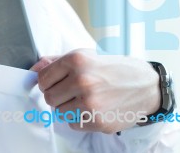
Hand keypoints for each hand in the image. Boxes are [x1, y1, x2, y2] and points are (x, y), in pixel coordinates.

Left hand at [31, 49, 159, 133]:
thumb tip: (33, 69)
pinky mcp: (97, 121)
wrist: (146, 86)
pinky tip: (93, 108)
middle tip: (71, 91)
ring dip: (68, 108)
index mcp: (77, 60)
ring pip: (58, 112)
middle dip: (57, 95)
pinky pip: (72, 124)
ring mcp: (90, 102)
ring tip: (85, 99)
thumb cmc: (114, 69)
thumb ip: (56, 61)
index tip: (55, 82)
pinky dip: (79, 119)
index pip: (42, 78)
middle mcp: (82, 80)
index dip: (47, 82)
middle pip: (48, 97)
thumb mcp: (86, 56)